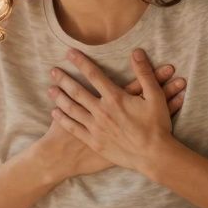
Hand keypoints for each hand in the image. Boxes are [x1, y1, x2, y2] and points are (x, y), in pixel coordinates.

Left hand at [37, 60, 185, 179]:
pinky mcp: (94, 142)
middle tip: (53, 71)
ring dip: (60, 97)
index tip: (69, 53)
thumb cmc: (156, 125)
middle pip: (77, 91)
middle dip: (64, 79)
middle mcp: (102, 111)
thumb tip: (136, 52)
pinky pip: (74, 128)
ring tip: (50, 89)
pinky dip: (63, 120)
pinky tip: (55, 113)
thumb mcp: (155, 96)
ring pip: (72, 109)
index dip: (80, 62)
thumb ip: (144, 73)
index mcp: (115, 98)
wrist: (153, 156)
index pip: (93, 75)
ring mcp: (96, 127)